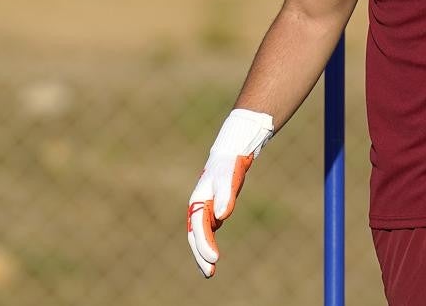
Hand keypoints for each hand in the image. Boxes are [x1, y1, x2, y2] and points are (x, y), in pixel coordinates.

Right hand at [187, 109, 273, 277]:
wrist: (231, 153)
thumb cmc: (228, 165)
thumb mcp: (228, 179)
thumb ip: (225, 196)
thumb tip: (221, 217)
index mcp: (198, 201)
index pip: (198, 228)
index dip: (204, 244)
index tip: (214, 260)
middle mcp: (198, 207)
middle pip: (195, 236)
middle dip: (200, 255)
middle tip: (210, 273)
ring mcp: (203, 209)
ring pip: (199, 235)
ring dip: (202, 252)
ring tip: (210, 270)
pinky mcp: (211, 209)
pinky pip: (207, 231)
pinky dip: (207, 243)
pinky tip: (212, 256)